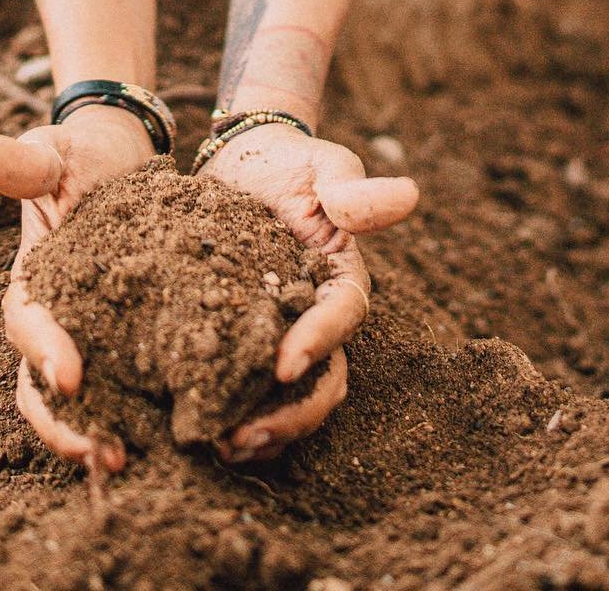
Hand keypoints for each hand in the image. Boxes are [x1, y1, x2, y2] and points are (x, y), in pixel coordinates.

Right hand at [0, 103, 153, 472]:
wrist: (123, 162)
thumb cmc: (80, 155)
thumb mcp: (54, 152)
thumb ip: (23, 162)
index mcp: (32, 282)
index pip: (26, 325)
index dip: (42, 352)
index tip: (69, 374)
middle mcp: (56, 322)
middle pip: (46, 389)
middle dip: (69, 426)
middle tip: (108, 452)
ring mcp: (93, 339)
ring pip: (87, 403)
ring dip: (105, 435)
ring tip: (140, 461)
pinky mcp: (133, 343)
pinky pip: (133, 388)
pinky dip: (147, 415)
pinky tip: (182, 434)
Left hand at [200, 122, 418, 465]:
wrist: (245, 161)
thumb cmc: (292, 161)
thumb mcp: (325, 165)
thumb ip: (354, 188)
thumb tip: (408, 196)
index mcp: (342, 277)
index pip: (342, 316)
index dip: (319, 343)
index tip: (284, 364)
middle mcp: (316, 315)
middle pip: (322, 379)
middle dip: (291, 413)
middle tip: (246, 435)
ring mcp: (279, 332)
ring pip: (287, 396)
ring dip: (262, 427)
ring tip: (222, 446)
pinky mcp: (241, 337)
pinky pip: (246, 385)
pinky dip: (231, 410)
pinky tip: (200, 427)